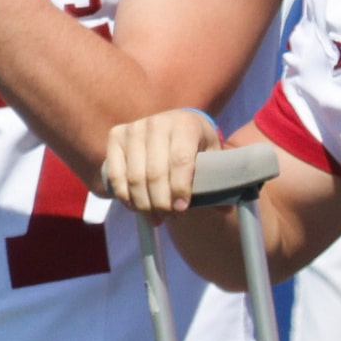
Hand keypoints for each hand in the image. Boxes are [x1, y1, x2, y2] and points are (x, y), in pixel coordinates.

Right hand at [101, 109, 226, 214]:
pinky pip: (116, 174)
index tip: (181, 209)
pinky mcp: (116, 136)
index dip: (180, 188)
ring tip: (155, 217)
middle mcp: (157, 122)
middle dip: (161, 201)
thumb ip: (219, 180)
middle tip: (168, 217)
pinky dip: (124, 196)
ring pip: (135, 176)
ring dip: (144, 203)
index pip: (180, 160)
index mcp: (185, 124)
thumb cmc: (196, 145)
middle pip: (155, 172)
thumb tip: (224, 208)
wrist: (174, 124)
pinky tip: (136, 207)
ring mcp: (134, 128)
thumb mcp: (212, 156)